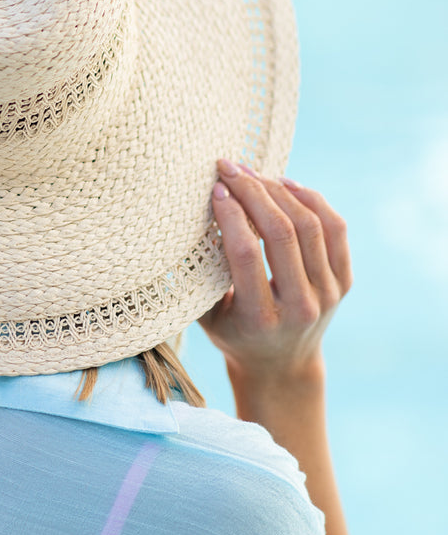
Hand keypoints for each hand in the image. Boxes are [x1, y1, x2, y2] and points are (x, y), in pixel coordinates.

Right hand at [199, 161, 351, 386]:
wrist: (281, 365)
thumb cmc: (234, 334)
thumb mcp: (208, 315)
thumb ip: (201, 275)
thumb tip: (192, 216)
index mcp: (261, 320)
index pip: (246, 255)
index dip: (230, 215)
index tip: (215, 189)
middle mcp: (301, 308)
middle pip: (283, 233)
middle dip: (254, 192)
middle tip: (230, 168)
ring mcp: (328, 294)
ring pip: (311, 225)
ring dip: (280, 190)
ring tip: (255, 174)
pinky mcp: (343, 281)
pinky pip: (334, 228)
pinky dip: (311, 199)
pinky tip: (286, 184)